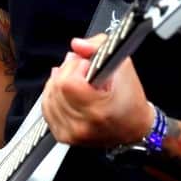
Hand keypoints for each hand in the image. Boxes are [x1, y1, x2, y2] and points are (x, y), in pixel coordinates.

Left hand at [41, 33, 154, 147]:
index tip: (89, 66)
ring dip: (59, 83)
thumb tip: (77, 44)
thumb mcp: (122, 67)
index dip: (77, 67)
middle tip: (84, 71)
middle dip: (68, 72)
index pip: (68, 82)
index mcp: (98, 111)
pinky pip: (47, 108)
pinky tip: (66, 92)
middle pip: (56, 87)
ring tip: (77, 81)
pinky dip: (54, 96)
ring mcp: (71, 133)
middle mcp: (82, 125)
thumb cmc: (130, 100)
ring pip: (49, 96)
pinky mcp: (63, 135)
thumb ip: (98, 47)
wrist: (134, 127)